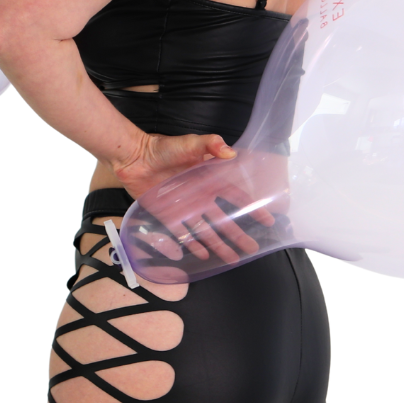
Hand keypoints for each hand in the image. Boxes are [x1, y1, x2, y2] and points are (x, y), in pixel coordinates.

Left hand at [121, 146, 285, 266]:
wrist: (135, 156)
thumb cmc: (163, 147)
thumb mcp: (190, 143)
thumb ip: (211, 144)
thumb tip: (232, 153)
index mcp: (210, 179)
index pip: (237, 196)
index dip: (252, 207)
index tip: (268, 220)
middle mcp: (201, 196)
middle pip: (225, 219)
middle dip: (239, 234)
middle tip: (253, 249)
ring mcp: (186, 208)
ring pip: (207, 231)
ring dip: (220, 245)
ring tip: (234, 259)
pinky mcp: (169, 216)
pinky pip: (184, 234)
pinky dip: (194, 246)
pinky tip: (205, 257)